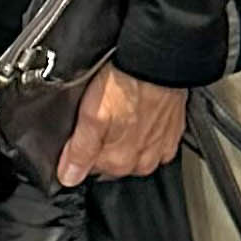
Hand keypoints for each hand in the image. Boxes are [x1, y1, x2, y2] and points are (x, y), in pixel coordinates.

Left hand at [56, 65, 188, 187]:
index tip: (79, 133)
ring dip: (124, 140)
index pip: (90, 170)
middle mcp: (142, 161)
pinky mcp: (172, 134)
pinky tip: (138, 114)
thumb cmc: (125, 83)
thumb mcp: (90, 116)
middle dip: (102, 146)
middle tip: (100, 118)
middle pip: (113, 163)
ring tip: (120, 113)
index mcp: (119, 162)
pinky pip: (153, 142)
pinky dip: (145, 132)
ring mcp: (160, 148)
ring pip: (133, 153)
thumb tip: (68, 177)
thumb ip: (79, 151)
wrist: (156, 64)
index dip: (80, 151)